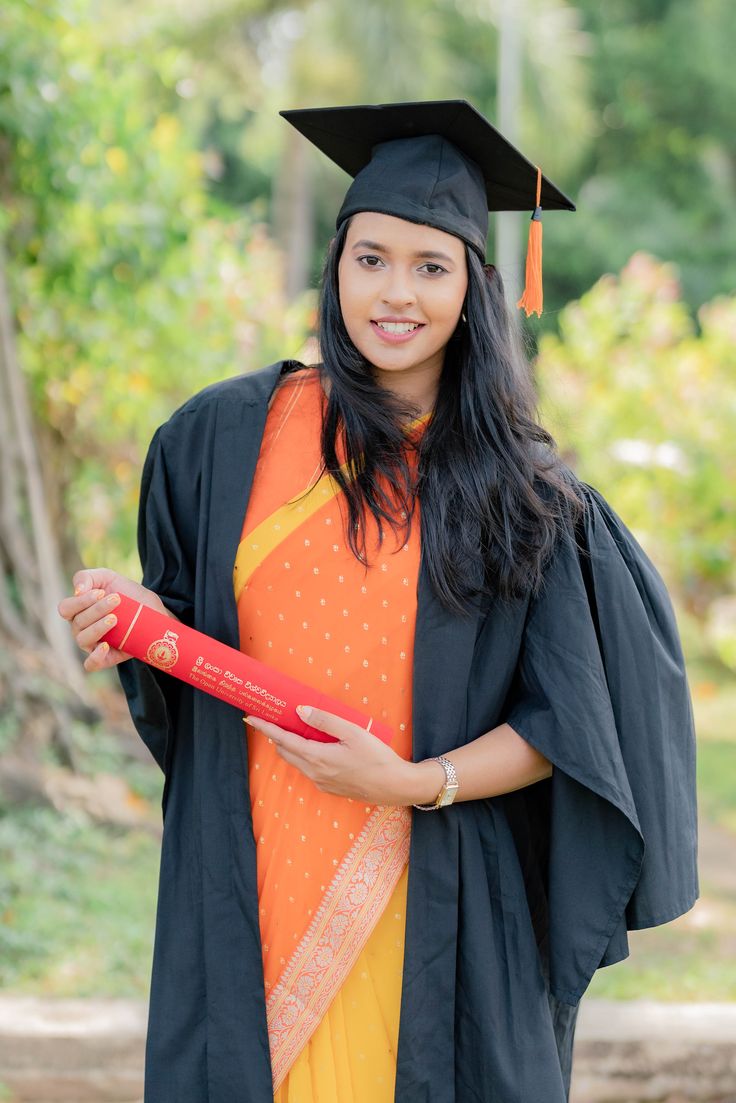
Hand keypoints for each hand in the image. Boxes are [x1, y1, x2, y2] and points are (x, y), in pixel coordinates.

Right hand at [57, 568, 173, 672]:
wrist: (152, 609)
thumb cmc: (126, 593)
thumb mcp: (108, 577)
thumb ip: (86, 577)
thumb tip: (77, 591)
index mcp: (77, 611)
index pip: (65, 609)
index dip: (80, 601)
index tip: (101, 592)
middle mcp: (81, 629)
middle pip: (78, 623)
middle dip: (97, 610)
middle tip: (116, 600)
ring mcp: (92, 644)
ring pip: (83, 640)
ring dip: (98, 628)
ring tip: (115, 619)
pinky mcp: (107, 657)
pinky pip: (91, 664)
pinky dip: (95, 658)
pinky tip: (105, 646)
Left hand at [245, 704, 419, 805]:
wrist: (394, 786)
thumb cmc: (377, 757)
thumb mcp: (353, 732)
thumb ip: (325, 721)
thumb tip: (300, 711)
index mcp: (318, 758)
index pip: (284, 740)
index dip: (266, 728)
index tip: (252, 717)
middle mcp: (315, 772)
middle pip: (285, 752)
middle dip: (275, 736)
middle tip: (271, 719)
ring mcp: (321, 782)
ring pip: (297, 761)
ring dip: (290, 746)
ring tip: (292, 728)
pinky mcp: (330, 787)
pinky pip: (309, 769)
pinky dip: (304, 755)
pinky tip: (314, 745)